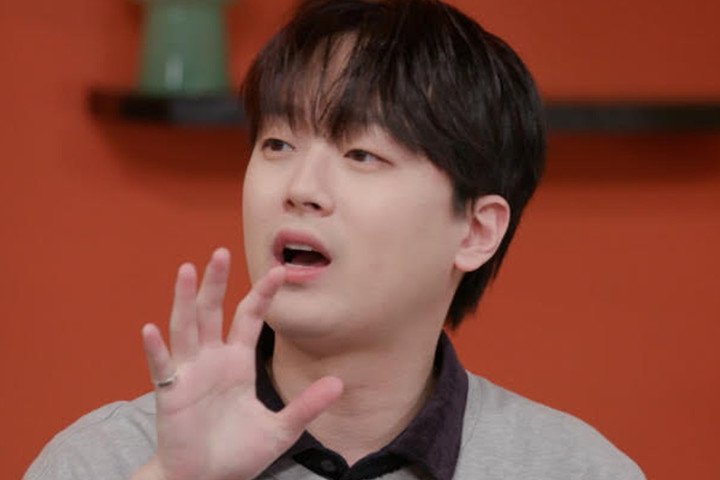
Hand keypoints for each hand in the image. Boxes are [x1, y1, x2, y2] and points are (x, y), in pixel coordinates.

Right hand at [135, 248, 342, 479]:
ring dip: (185, 300)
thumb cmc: (238, 454)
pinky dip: (155, 350)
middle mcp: (212, 361)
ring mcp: (190, 374)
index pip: (249, 319)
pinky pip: (162, 368)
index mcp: (237, 363)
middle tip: (222, 252)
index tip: (279, 270)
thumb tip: (340, 383)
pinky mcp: (171, 394)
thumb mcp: (280, 429)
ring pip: (186, 329)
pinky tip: (150, 329)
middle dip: (217, 283)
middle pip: (213, 313)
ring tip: (187, 270)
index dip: (262, 295)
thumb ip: (307, 405)